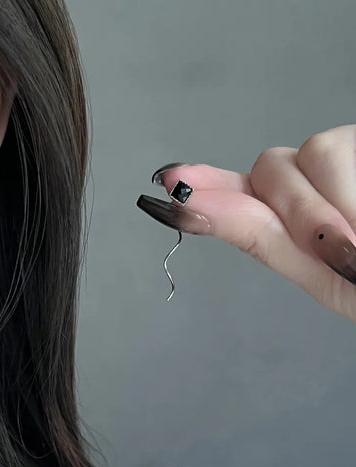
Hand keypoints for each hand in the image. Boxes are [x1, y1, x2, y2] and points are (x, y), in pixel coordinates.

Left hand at [137, 124, 355, 323]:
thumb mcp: (328, 279)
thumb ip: (266, 243)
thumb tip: (197, 208)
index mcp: (296, 225)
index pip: (240, 197)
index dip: (204, 187)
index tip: (168, 181)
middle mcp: (313, 189)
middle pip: (269, 169)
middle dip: (294, 210)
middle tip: (336, 249)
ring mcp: (338, 165)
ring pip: (303, 154)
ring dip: (324, 206)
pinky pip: (336, 147)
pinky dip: (350, 189)